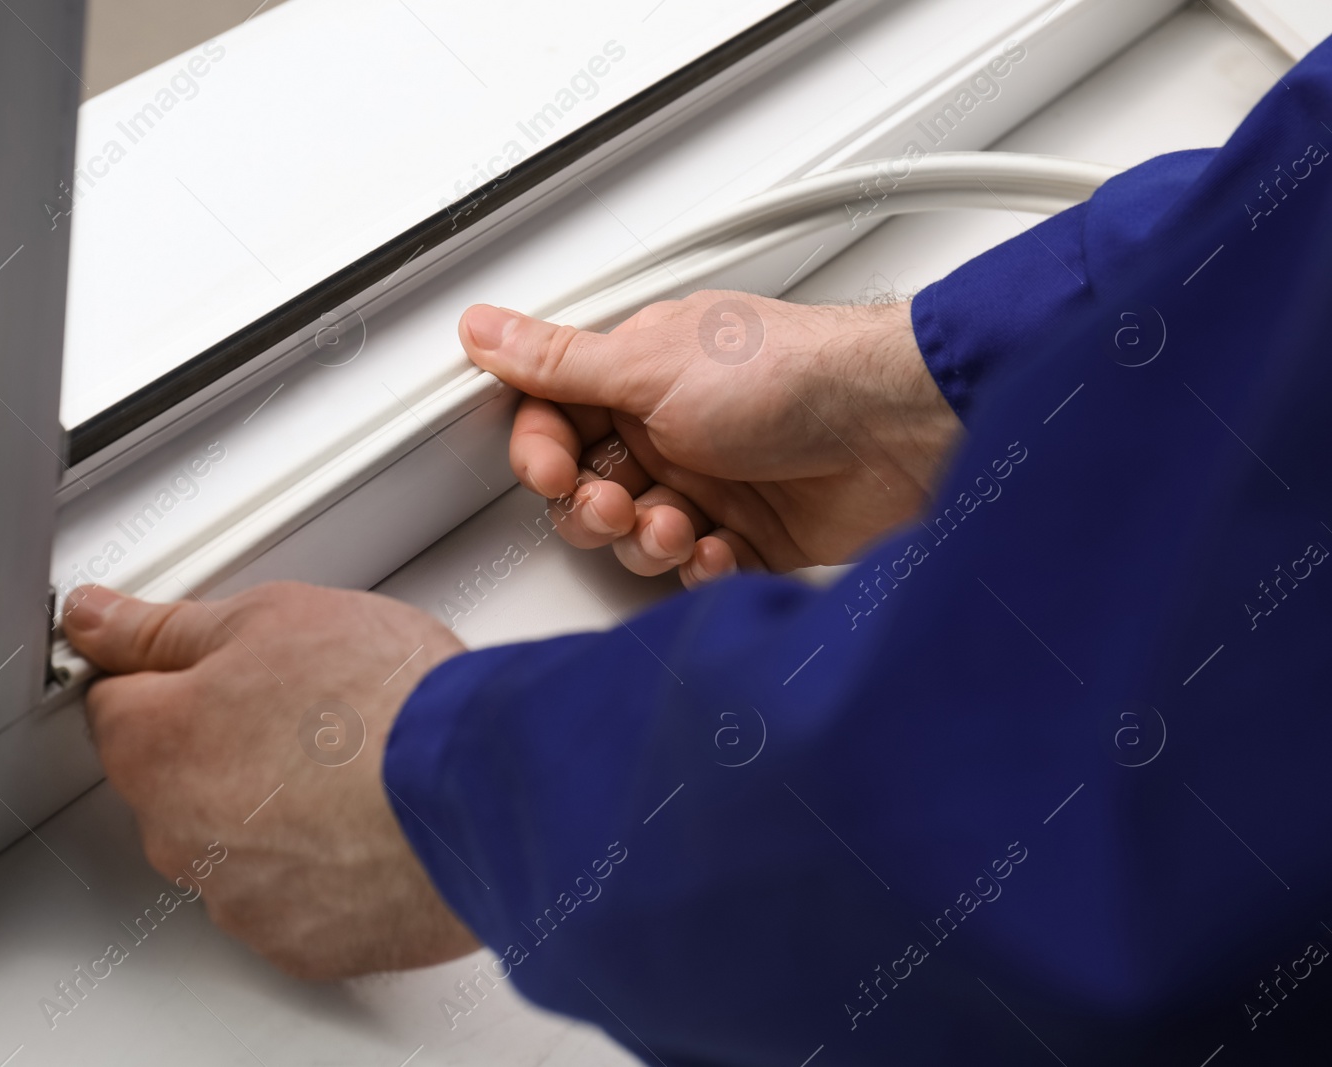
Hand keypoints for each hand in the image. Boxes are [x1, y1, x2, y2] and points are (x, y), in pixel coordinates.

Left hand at [61, 581, 477, 980]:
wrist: (480, 792)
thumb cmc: (385, 704)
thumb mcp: (272, 617)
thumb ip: (166, 627)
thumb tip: (96, 620)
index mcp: (155, 745)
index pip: (119, 701)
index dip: (177, 675)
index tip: (225, 669)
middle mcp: (177, 835)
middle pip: (177, 778)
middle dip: (226, 744)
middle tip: (309, 710)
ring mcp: (237, 898)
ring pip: (234, 843)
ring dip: (274, 810)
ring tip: (353, 770)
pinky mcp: (300, 943)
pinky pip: (291, 897)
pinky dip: (321, 867)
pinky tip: (369, 825)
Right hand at [459, 291, 960, 583]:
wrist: (896, 430)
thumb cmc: (791, 375)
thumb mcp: (651, 364)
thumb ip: (558, 361)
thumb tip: (484, 328)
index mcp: (640, 374)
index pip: (555, 420)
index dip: (543, 453)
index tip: (554, 470)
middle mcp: (672, 427)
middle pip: (588, 490)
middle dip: (596, 509)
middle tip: (623, 505)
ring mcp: (712, 482)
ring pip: (636, 536)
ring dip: (650, 540)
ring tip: (682, 526)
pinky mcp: (752, 536)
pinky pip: (694, 571)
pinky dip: (702, 567)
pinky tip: (724, 548)